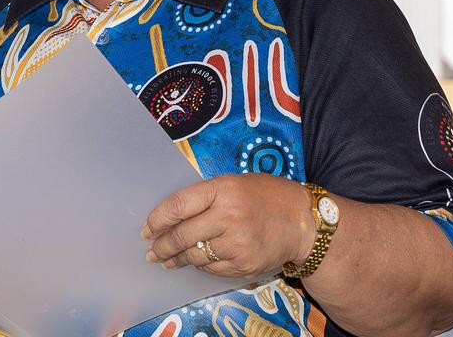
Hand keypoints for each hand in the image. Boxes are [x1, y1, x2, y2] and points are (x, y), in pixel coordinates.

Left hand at [142, 174, 312, 279]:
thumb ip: (206, 197)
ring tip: (167, 260)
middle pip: (182, 236)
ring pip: (195, 256)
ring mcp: (237, 244)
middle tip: (152, 251)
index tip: (147, 228)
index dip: (158, 219)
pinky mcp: (244, 265)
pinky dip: (201, 265)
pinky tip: (196, 262)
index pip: (178, 205)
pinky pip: (212, 268)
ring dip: (177, 260)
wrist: (305, 222)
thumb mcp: (235, 183)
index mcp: (223, 190)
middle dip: (162, 246)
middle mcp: (229, 217)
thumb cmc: (268, 196)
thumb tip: (172, 217)